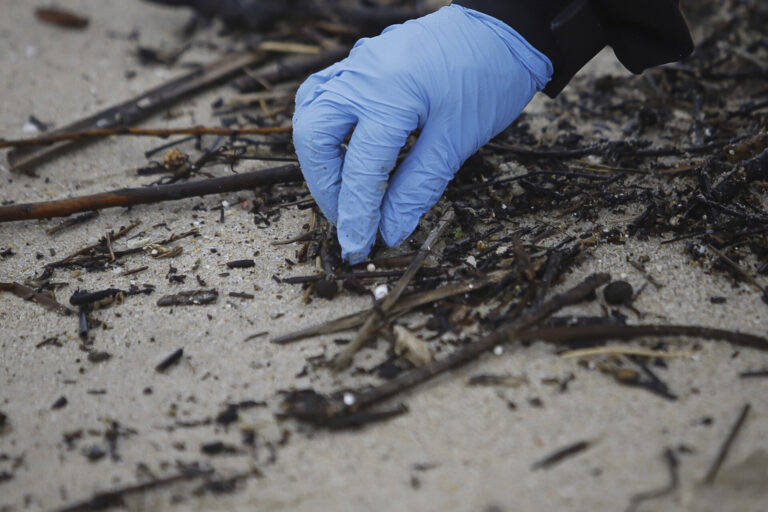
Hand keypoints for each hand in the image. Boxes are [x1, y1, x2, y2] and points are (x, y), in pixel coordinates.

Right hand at [293, 4, 551, 262]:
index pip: (360, 168)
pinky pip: (322, 96)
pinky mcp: (358, 63)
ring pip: (310, 115)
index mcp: (389, 94)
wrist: (502, 28)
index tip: (358, 248)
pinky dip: (324, 129)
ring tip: (345, 191)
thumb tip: (389, 230)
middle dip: (326, 187)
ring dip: (321, 160)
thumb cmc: (488, 78)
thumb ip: (418, 186)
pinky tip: (341, 151)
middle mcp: (361, 76)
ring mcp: (355, 64)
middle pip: (314, 138)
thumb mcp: (458, 139)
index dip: (357, 214)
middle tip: (350, 218)